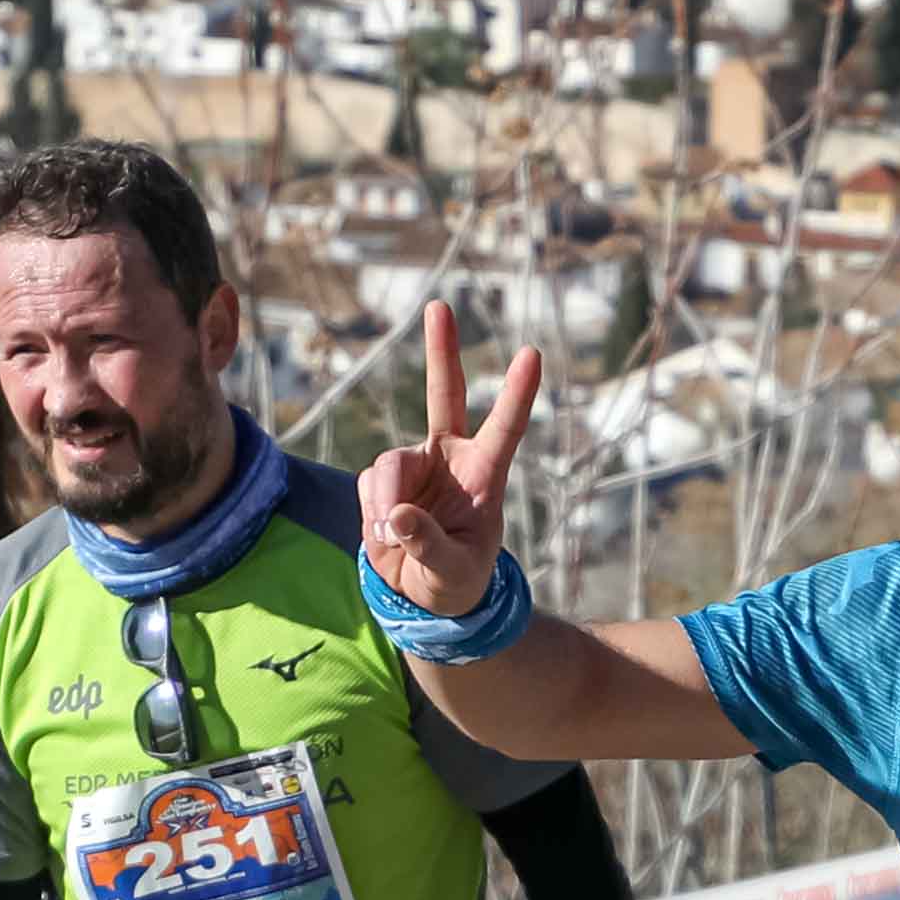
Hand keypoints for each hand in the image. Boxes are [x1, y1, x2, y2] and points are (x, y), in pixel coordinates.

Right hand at [362, 300, 541, 619]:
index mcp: (484, 474)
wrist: (422, 593)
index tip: (531, 354)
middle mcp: (450, 457)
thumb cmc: (456, 581)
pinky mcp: (382, 481)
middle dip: (442, 351)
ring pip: (389, 465)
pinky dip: (372, 517)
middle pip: (445, 394)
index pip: (505, 428)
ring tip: (391, 538)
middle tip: (439, 307)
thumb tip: (397, 516)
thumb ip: (429, 546)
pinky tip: (386, 538)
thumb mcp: (453, 574)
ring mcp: (414, 465)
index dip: (518, 393)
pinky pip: (369, 489)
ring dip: (385, 503)